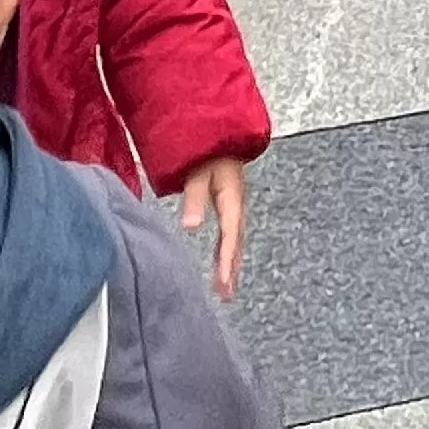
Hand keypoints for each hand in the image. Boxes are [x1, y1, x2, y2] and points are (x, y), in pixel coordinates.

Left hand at [179, 156, 249, 298]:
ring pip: (235, 241)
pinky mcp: (229, 205)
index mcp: (232, 199)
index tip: (223, 281)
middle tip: (226, 295)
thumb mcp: (198, 173)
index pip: (230, 236)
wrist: (219, 132)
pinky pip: (230, 234)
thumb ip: (194, 199)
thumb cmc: (208, 151)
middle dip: (231, 269)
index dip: (226, 260)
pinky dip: (227, 251)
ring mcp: (235, 206)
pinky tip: (222, 264)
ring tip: (226, 289)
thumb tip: (191, 227)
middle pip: (235, 243)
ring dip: (230, 264)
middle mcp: (237, 205)